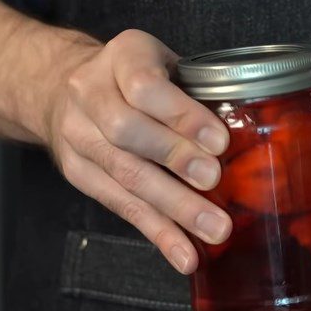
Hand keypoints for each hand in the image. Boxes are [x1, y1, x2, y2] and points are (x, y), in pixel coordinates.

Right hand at [46, 29, 231, 274]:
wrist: (61, 88)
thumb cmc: (133, 77)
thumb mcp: (164, 64)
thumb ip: (196, 92)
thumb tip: (249, 142)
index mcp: (121, 57)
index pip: (145, 86)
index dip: (181, 115)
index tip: (218, 140)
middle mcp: (89, 93)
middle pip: (126, 131)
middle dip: (174, 158)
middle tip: (213, 181)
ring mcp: (78, 135)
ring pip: (124, 176)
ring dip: (172, 207)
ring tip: (212, 230)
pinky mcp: (78, 173)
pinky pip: (121, 207)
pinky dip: (157, 233)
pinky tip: (184, 254)